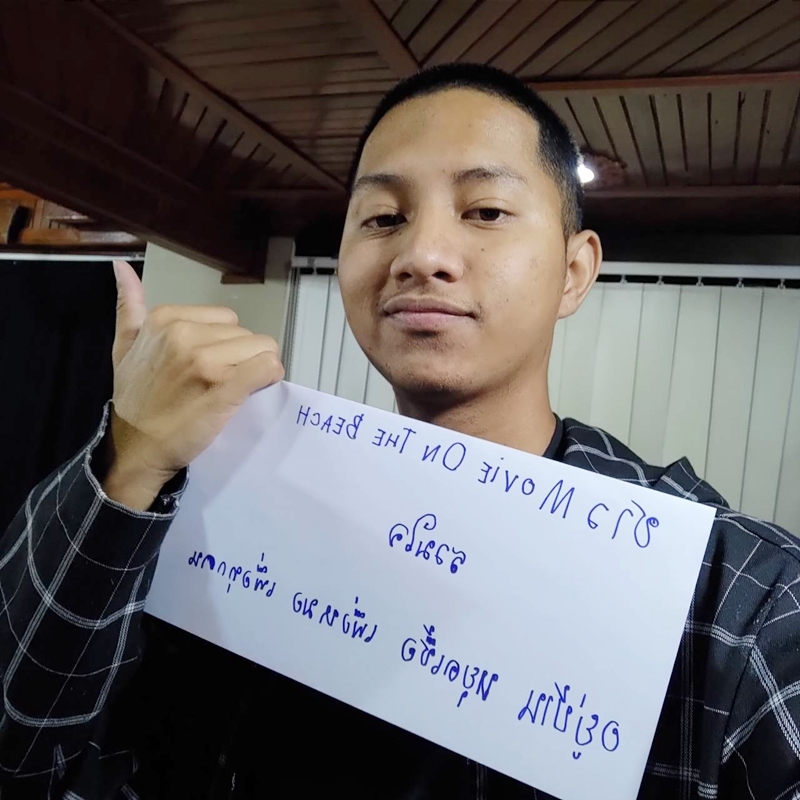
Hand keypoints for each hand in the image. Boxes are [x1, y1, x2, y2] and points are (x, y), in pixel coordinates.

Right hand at [103, 261, 283, 509]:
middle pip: (245, 334)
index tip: (211, 365)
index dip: (226, 343)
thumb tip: (121, 267)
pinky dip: (270, 377)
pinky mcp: (226, 387)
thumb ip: (128, 307)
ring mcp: (206, 360)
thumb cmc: (136, 399)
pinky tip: (255, 390)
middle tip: (220, 381)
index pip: (226, 319)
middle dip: (241, 356)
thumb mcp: (123, 347)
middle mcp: (186, 334)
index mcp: (165, 319)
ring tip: (233, 389)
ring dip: (256, 369)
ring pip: (261, 349)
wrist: (136, 448)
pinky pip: (268, 367)